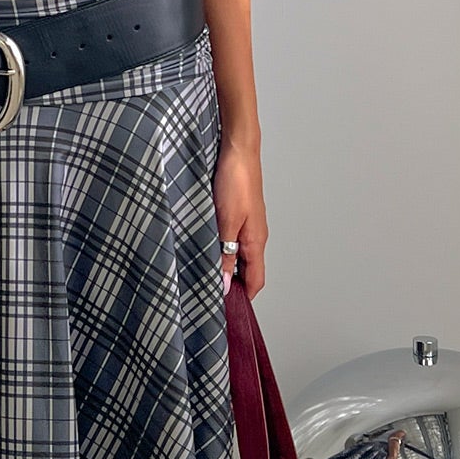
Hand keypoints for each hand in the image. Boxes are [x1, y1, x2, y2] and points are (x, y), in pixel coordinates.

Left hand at [213, 142, 266, 299]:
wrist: (237, 148)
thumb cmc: (235, 181)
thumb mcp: (225, 222)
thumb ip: (224, 254)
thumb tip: (225, 284)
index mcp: (255, 241)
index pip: (255, 280)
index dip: (243, 297)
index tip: (226, 310)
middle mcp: (254, 235)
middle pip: (248, 270)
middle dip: (232, 285)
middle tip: (209, 295)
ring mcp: (247, 223)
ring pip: (238, 255)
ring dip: (225, 266)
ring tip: (204, 274)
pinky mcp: (237, 212)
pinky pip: (232, 239)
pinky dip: (221, 250)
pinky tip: (205, 248)